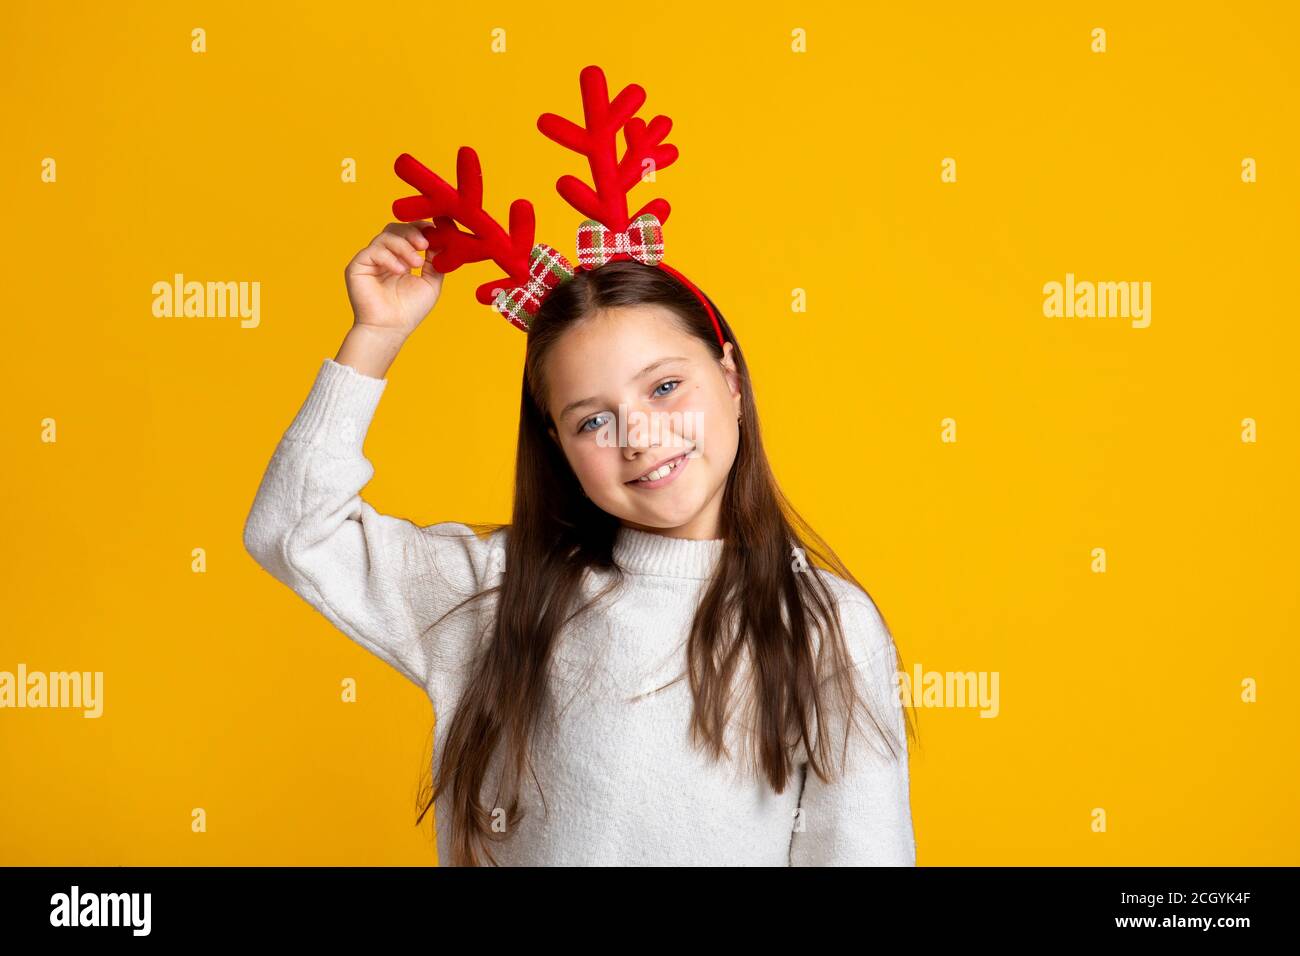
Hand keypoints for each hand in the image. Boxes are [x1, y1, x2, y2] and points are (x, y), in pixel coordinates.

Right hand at [344, 222, 443, 339]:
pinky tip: (401, 271)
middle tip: (425, 245)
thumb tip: (441, 240)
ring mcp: (369, 260)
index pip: (407, 233)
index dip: (420, 228)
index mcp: (399, 258)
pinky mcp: (357, 266)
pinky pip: (373, 251)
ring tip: (416, 264)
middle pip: (394, 229)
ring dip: (404, 246)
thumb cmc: (409, 310)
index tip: (434, 231)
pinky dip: (389, 258)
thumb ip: (435, 261)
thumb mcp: (431, 282)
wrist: (390, 329)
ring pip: (385, 237)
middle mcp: (383, 256)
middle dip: (412, 233)